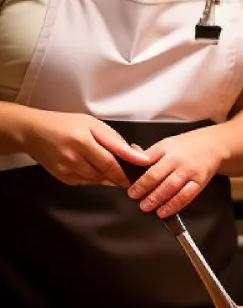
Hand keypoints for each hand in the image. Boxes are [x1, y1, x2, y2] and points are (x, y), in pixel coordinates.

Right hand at [21, 109, 149, 187]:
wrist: (34, 132)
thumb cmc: (65, 124)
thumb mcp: (92, 124)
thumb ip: (114, 140)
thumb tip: (135, 153)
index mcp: (82, 141)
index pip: (111, 162)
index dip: (128, 169)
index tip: (142, 170)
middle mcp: (74, 159)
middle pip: (106, 174)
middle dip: (121, 173)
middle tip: (131, 169)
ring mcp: (67, 171)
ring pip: (98, 180)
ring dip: (110, 176)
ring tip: (114, 165)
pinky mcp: (64, 179)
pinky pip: (88, 182)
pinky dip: (97, 177)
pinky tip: (96, 167)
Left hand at [127, 127, 226, 216]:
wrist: (213, 145)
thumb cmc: (186, 146)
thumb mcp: (166, 144)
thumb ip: (149, 154)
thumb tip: (130, 157)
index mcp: (166, 148)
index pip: (147, 161)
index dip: (138, 176)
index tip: (130, 188)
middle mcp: (177, 159)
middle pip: (158, 175)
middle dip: (144, 189)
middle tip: (135, 198)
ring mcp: (189, 171)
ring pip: (171, 187)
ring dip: (157, 199)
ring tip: (146, 207)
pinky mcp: (199, 182)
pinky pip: (185, 196)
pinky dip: (173, 206)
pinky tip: (164, 212)